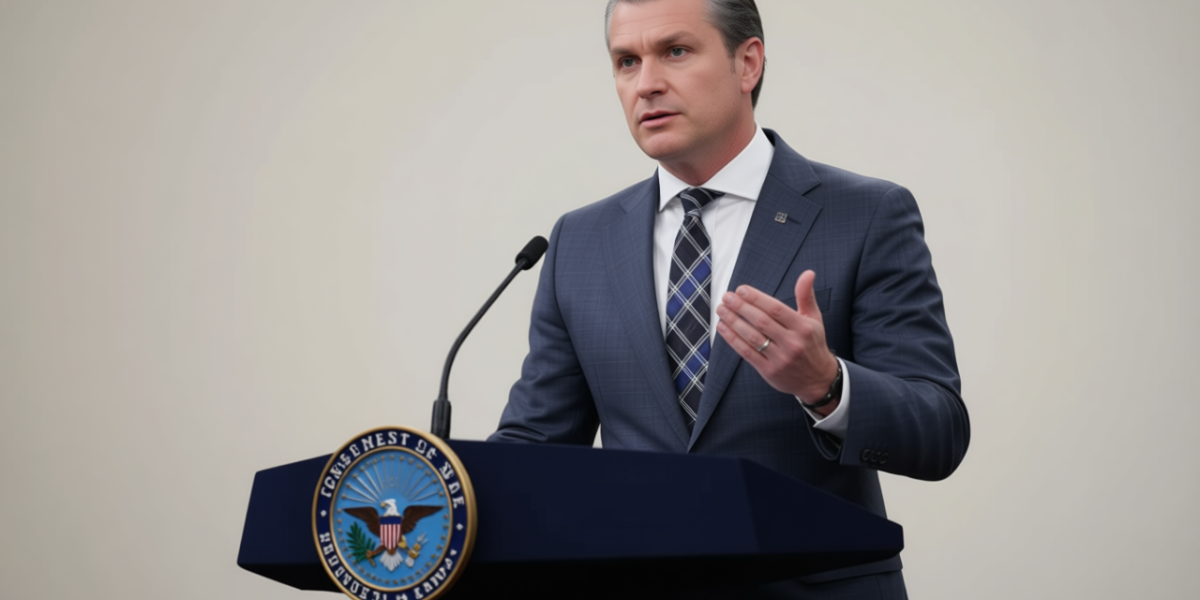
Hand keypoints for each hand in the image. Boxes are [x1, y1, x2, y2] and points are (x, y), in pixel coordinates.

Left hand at [715, 270, 839, 414]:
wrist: (818, 379)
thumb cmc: (812, 344)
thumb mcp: (814, 319)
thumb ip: (806, 296)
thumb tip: (808, 273)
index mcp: (803, 328)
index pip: (776, 309)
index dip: (756, 298)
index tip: (741, 289)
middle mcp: (792, 343)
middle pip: (761, 322)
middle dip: (741, 307)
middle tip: (727, 297)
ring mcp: (780, 358)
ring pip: (752, 337)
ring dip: (733, 322)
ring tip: (722, 309)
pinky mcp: (769, 371)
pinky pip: (747, 353)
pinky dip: (733, 340)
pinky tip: (723, 328)